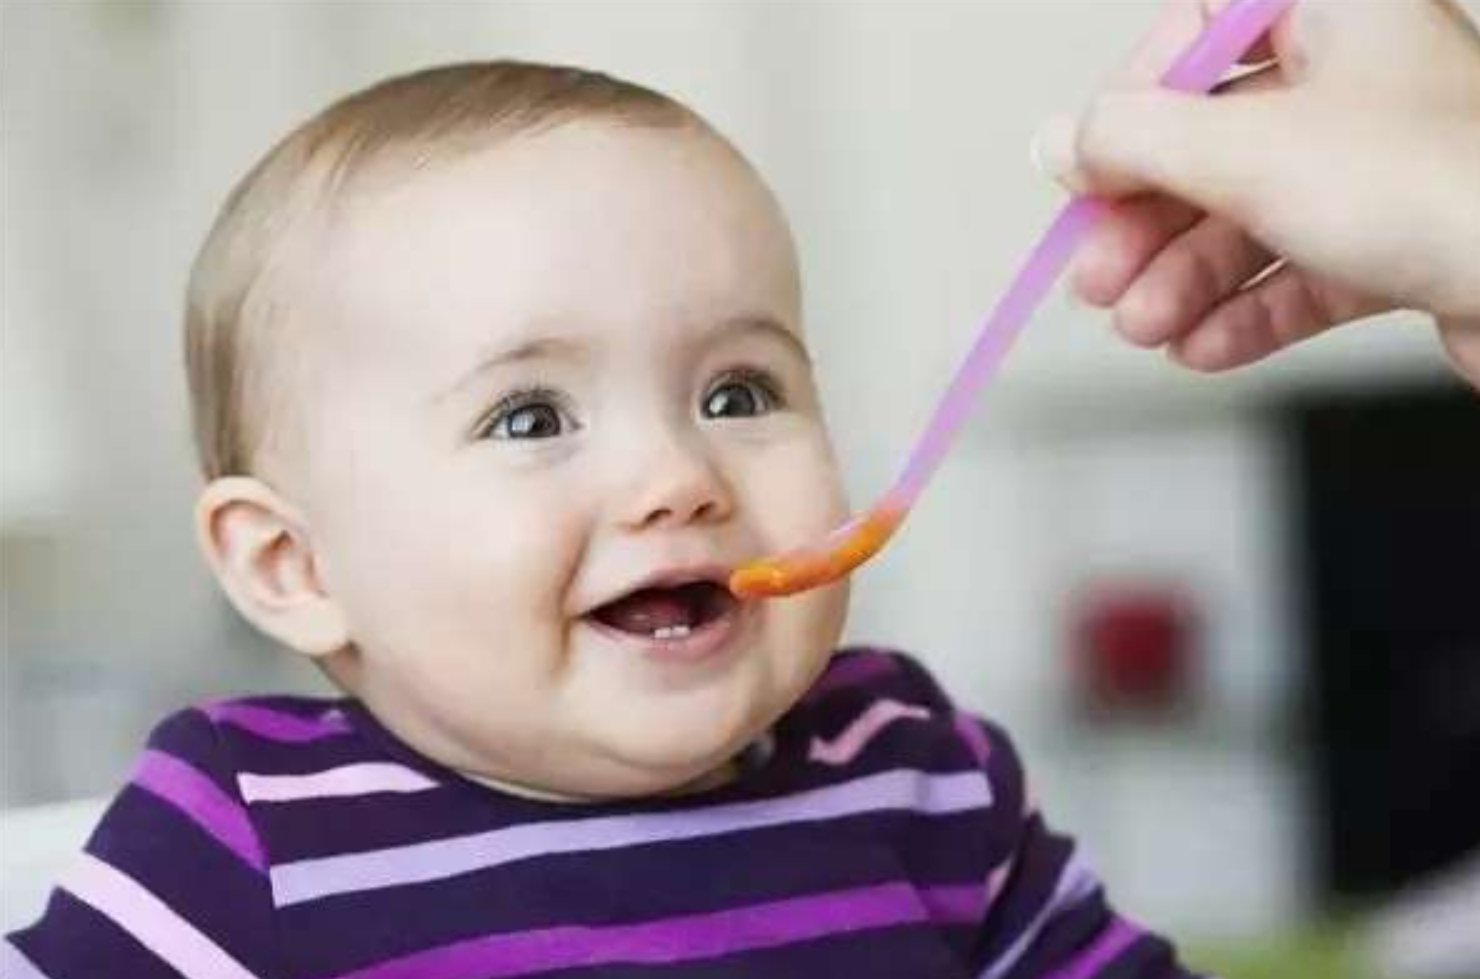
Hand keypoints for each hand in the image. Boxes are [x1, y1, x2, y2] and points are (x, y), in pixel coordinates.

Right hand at [1032, 0, 1479, 385]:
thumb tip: (1057, 140)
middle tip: (1097, 278)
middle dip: (1147, 222)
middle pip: (1214, 142)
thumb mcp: (1246, 150)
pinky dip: (1244, 312)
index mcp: (1334, 12)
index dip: (1131, 103)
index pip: (1197, 30)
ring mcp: (1383, 165)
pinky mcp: (1401, 242)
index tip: (1090, 168)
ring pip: (1251, 216)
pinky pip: (1299, 271)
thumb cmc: (1433, 187)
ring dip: (1184, 280)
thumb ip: (1134, 141)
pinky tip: (1200, 349)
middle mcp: (1360, 81)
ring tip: (1144, 330)